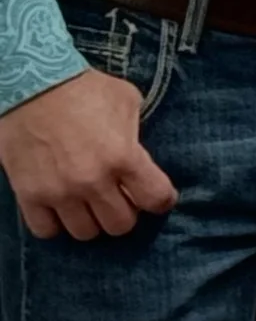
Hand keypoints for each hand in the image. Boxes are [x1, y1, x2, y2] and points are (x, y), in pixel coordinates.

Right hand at [0, 70, 178, 238]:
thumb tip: (140, 158)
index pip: (156, 198)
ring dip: (91, 220)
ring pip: (85, 233)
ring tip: (90, 203)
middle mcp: (93, 181)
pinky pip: (47, 231)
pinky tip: (61, 208)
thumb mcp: (127, 102)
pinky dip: (56, 224)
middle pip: (120, 225)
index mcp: (124, 156)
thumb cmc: (85, 89)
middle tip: (120, 198)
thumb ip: (136, 134)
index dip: (161, 200)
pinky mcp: (29, 196)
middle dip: (125, 213)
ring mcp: (59, 192)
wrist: (32, 86)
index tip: (157, 197)